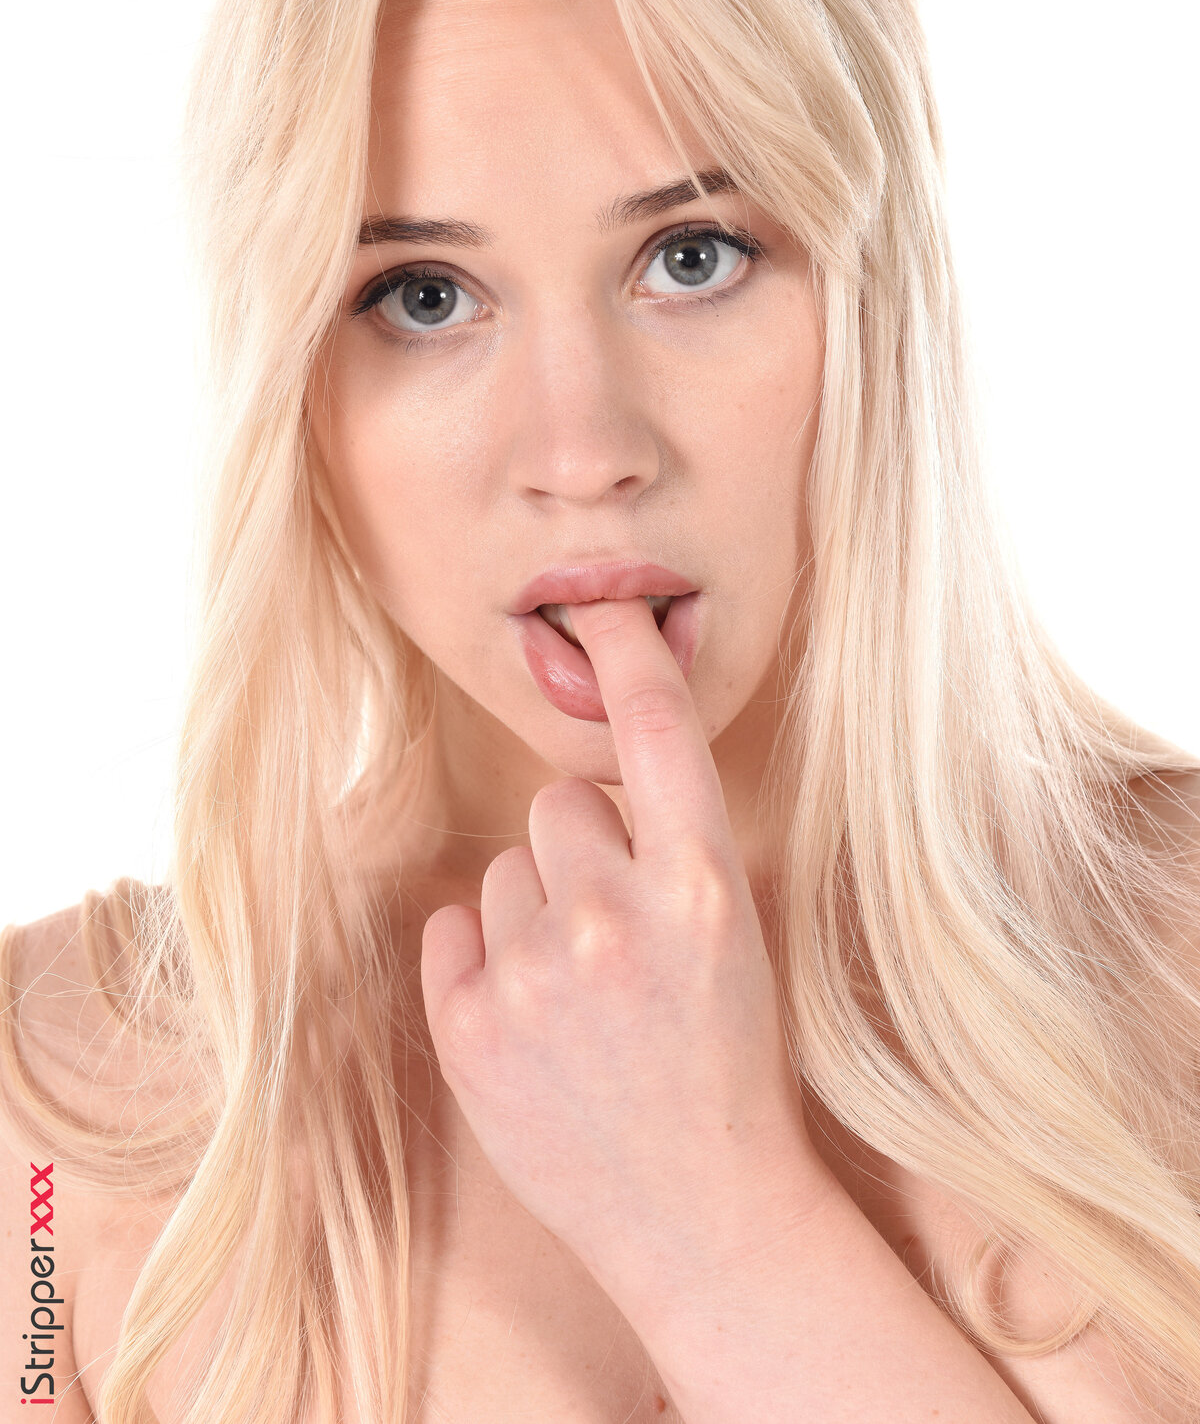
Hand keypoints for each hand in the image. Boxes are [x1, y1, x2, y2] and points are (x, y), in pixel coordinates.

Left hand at [420, 596, 824, 1318]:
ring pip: (504, 871)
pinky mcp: (470, 1030)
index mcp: (702, 888)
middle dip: (580, 849)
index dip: (628, 654)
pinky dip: (481, 962)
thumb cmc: (730, 1065)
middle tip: (616, 931)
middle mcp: (616, 918)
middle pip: (560, 804)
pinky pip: (453, 927)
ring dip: (533, 915)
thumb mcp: (736, 938)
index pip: (658, 732)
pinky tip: (532, 1023)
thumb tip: (601, 773)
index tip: (600, 607)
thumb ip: (674, 849)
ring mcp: (537, 977)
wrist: (703, 1215)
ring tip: (581, 997)